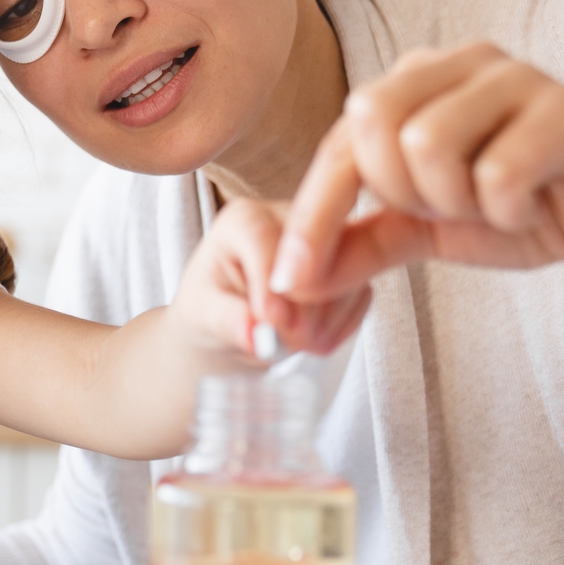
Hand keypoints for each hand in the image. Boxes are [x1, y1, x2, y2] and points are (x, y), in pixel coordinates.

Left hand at [174, 197, 373, 364]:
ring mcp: (326, 238)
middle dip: (304, 309)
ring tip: (296, 345)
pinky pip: (361, 293)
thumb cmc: (212, 307)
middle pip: (314, 253)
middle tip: (287, 343)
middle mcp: (289, 219)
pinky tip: (315, 340)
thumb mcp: (203, 316)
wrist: (236, 319)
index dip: (271, 283)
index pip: (263, 238)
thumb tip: (254, 333)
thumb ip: (226, 321)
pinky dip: (342, 326)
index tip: (272, 322)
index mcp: (243, 220)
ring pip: (345, 275)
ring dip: (324, 322)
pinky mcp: (350, 264)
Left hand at [271, 42, 563, 299]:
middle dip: (400, 194)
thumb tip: (292, 280)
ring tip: (496, 204)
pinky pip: (497, 174)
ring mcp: (518, 78)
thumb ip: (363, 242)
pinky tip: (537, 205)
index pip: (341, 141)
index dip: (312, 213)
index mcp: (421, 80)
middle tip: (450, 211)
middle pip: (373, 124)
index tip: (289, 281)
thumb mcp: (431, 231)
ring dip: (458, 203)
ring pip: (428, 144)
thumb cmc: (527, 206)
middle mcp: (462, 62)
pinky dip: (508, 212)